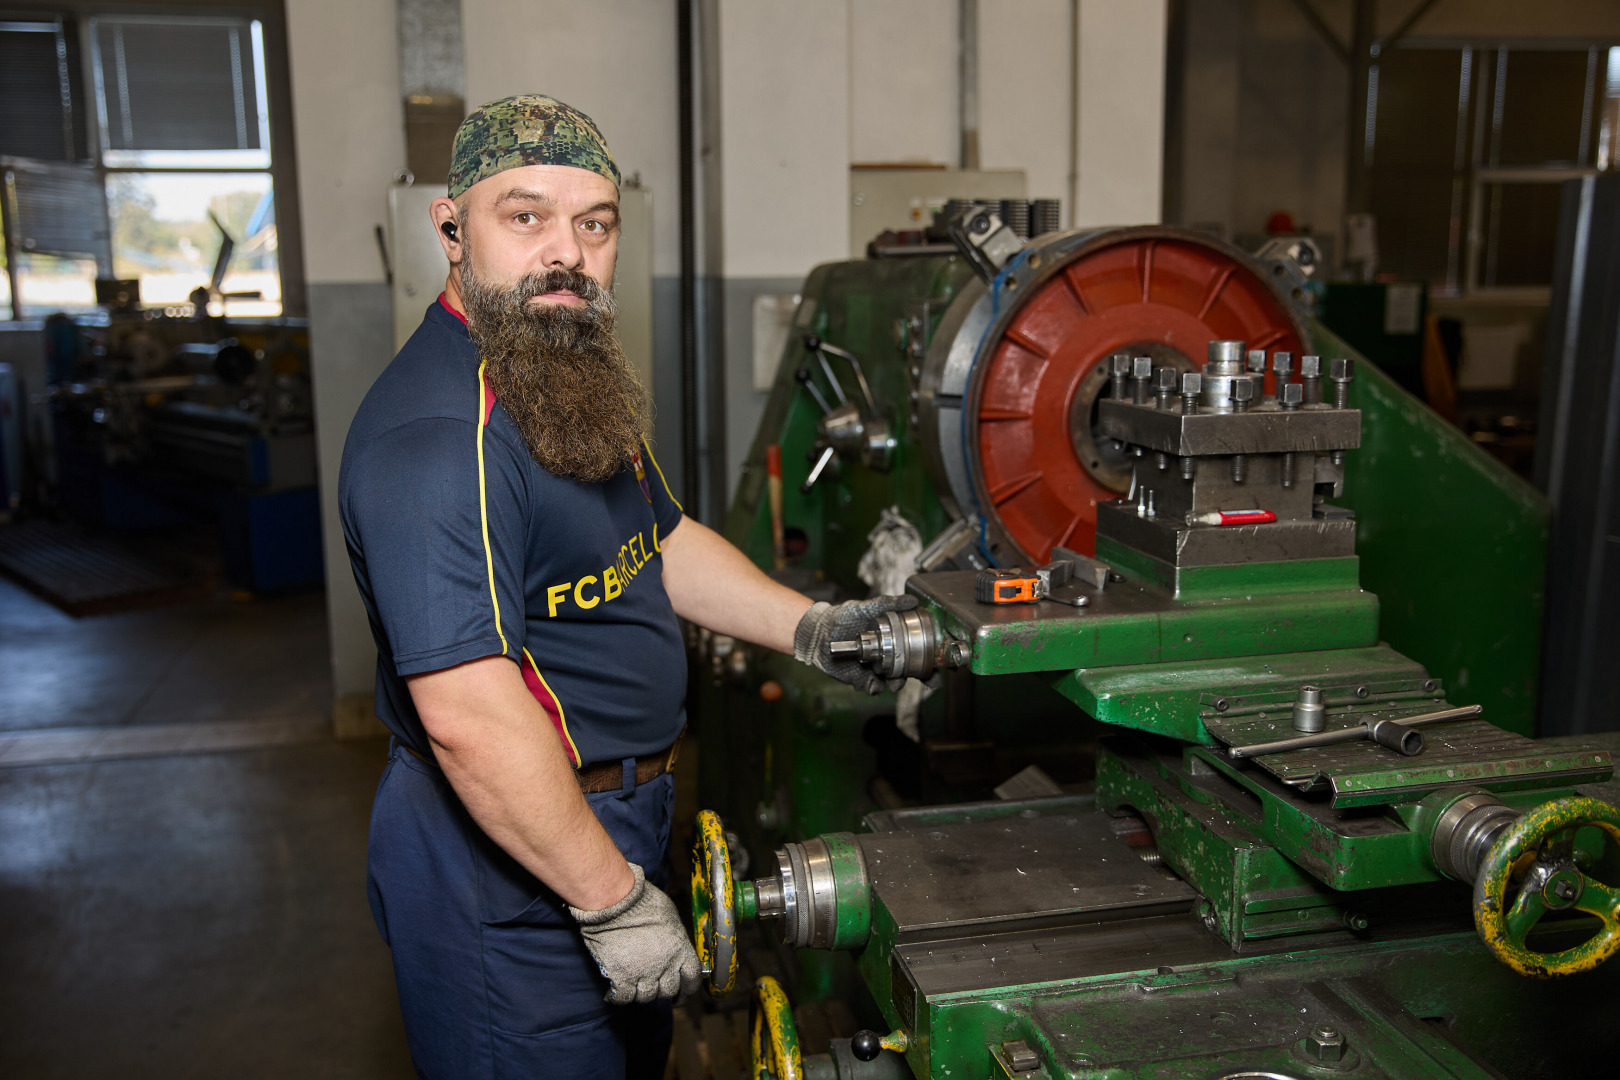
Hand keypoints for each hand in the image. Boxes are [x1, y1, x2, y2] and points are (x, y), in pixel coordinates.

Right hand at [569, 863, 700, 1003]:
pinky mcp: (621, 976)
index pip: (692, 978)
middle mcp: (665, 965)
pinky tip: (612, 993)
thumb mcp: (670, 916)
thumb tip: (673, 947)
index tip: (681, 992)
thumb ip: (674, 936)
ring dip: (640, 993)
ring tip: (633, 985)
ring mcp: (643, 973)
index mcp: (680, 949)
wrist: (615, 901)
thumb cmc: (642, 901)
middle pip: (668, 990)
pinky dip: (617, 998)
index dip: (687, 988)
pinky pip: (623, 998)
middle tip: (653, 984)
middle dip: (662, 990)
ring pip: (646, 997)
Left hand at [793, 595, 918, 694]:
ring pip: (893, 683)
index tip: (937, 668)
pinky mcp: (861, 680)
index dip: (930, 662)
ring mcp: (875, 670)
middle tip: (925, 681)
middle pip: (911, 671)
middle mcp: (888, 656)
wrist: (818, 633)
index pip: (918, 652)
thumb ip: (888, 604)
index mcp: (893, 640)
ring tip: (894, 681)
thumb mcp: (865, 608)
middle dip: (920, 678)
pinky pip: (872, 688)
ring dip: (896, 684)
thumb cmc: (842, 617)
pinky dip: (874, 686)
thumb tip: (913, 601)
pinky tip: (871, 682)